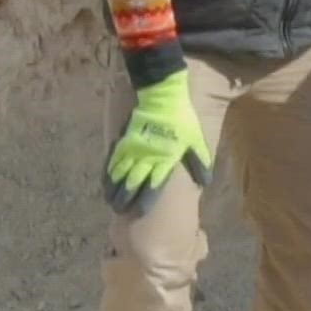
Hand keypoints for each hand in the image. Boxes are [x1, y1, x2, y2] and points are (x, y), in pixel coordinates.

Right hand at [103, 70, 212, 214]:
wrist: (163, 96)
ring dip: (114, 188)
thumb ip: (199, 162)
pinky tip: (105, 180)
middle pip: (133, 181)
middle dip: (125, 197)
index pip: (154, 184)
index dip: (146, 199)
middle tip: (118, 211)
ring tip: (109, 201)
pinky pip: (113, 158)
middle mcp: (146, 157)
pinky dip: (109, 171)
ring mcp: (133, 149)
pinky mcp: (124, 140)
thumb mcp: (195, 140)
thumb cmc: (181, 120)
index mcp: (165, 159)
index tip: (139, 213)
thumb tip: (205, 184)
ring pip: (120, 172)